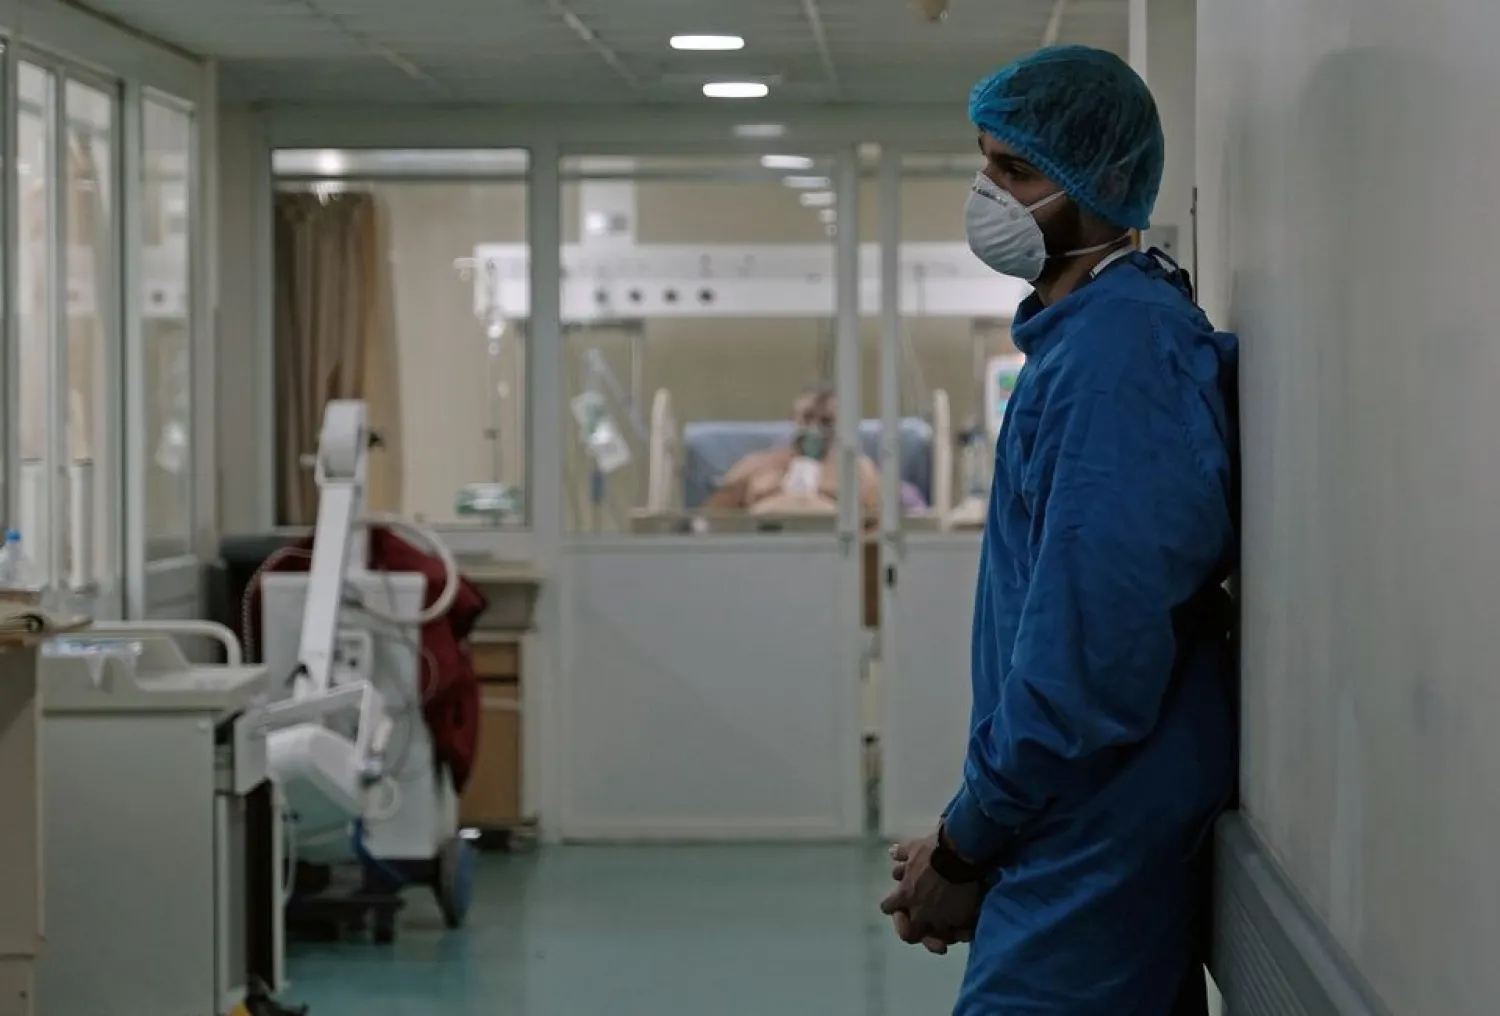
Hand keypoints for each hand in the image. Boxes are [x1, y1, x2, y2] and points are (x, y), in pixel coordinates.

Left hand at [881, 832, 982, 952]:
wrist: (962, 855)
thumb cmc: (935, 850)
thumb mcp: (915, 847)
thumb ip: (903, 853)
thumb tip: (893, 852)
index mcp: (905, 895)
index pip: (888, 908)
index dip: (893, 905)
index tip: (900, 899)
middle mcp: (919, 912)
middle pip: (908, 934)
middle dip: (913, 929)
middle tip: (920, 922)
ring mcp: (940, 920)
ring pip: (934, 940)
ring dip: (938, 935)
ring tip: (945, 931)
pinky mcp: (960, 921)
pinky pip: (956, 935)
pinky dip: (959, 932)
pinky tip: (963, 928)